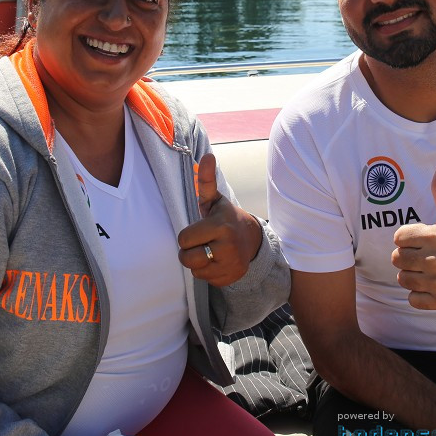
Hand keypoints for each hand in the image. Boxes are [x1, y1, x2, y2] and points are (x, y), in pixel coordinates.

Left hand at [177, 153, 262, 286]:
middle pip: (187, 258)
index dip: (187, 236)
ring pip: (195, 270)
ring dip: (197, 262)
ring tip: (209, 251)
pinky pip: (205, 279)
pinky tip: (217, 261)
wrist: (251, 239)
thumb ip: (206, 181)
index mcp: (220, 226)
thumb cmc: (225, 218)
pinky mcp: (230, 278)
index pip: (184, 239)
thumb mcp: (214, 200)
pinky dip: (208, 272)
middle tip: (202, 242)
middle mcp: (226, 247)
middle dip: (189, 251)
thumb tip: (207, 156)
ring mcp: (230, 265)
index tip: (199, 231)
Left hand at [391, 164, 435, 309]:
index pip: (398, 238)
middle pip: (397, 259)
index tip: (421, 240)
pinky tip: (432, 285)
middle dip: (407, 256)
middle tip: (423, 256)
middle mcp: (435, 260)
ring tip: (428, 270)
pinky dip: (419, 295)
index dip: (407, 238)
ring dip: (412, 275)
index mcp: (435, 236)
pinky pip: (412, 299)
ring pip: (403, 279)